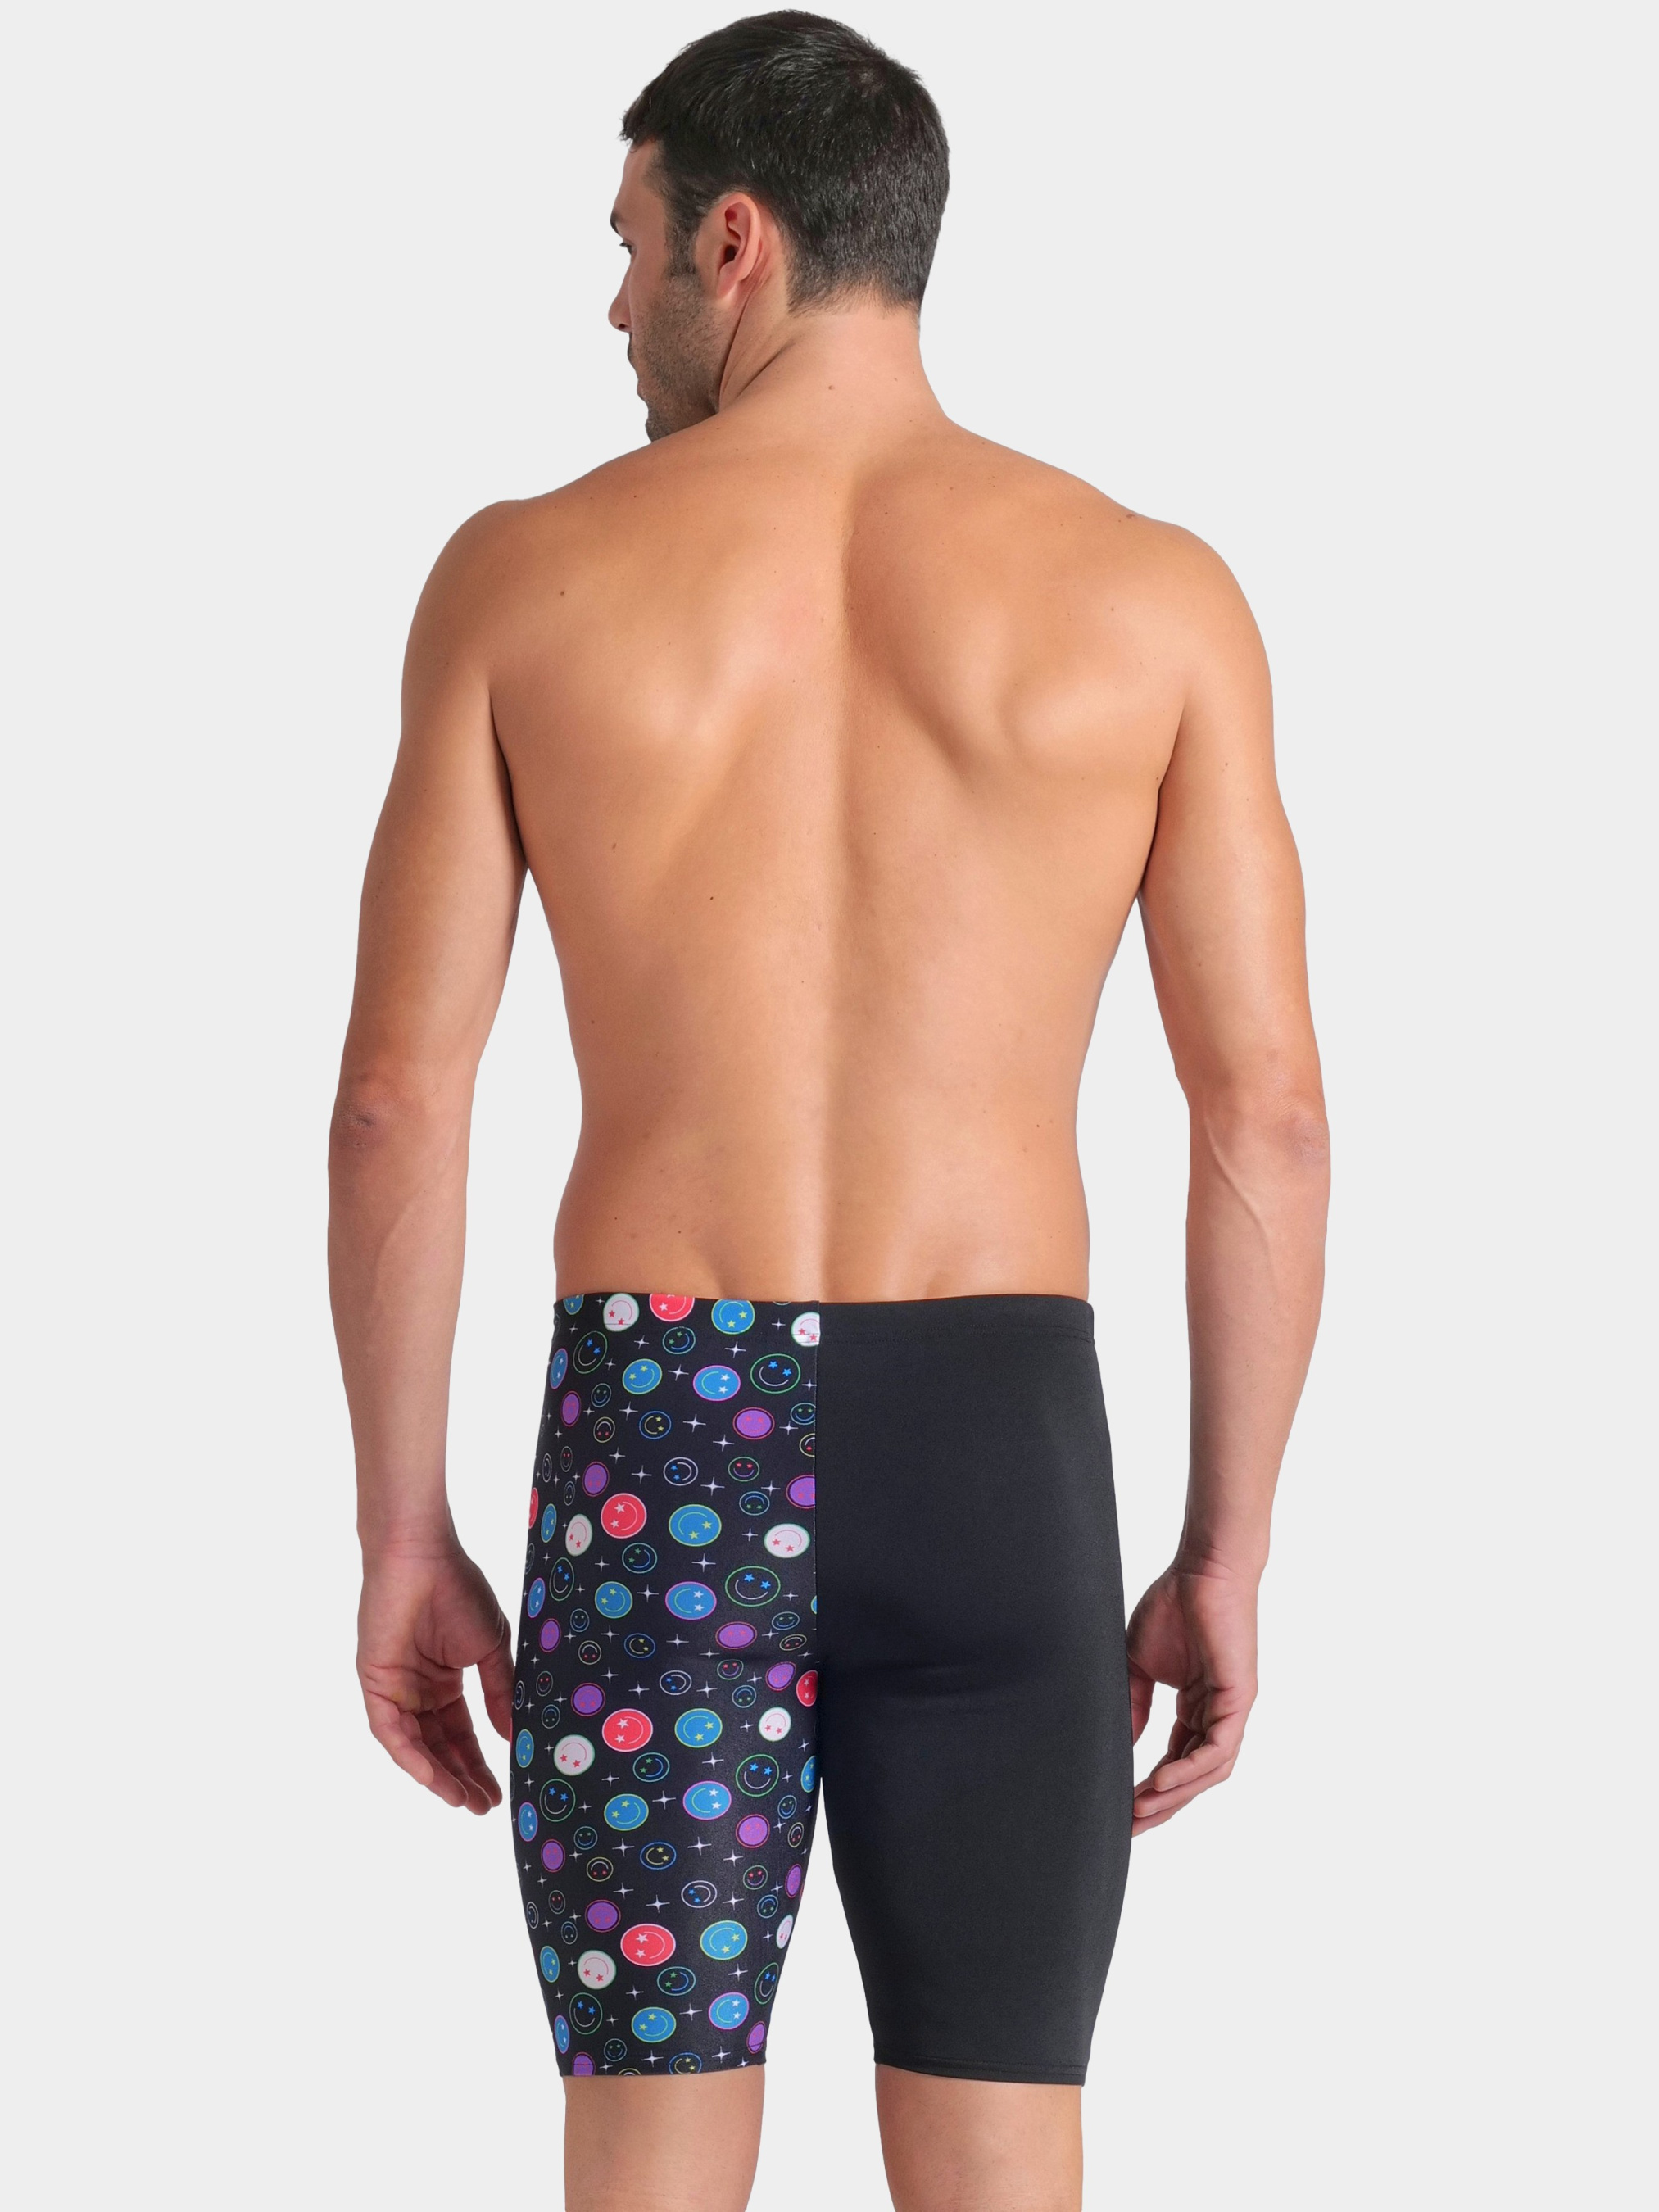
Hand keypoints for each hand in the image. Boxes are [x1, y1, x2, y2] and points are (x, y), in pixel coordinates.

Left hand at [357, 1542, 513, 1811]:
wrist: (423, 1555)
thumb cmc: (458, 1589)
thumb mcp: (490, 1648)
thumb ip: (499, 1692)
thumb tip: (512, 1737)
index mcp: (443, 1680)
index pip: (460, 1732)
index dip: (479, 1762)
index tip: (500, 1791)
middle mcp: (417, 1690)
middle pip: (438, 1746)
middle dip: (461, 1778)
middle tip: (484, 1807)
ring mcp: (395, 1688)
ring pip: (414, 1746)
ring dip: (437, 1776)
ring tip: (463, 1801)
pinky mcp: (375, 1683)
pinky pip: (390, 1730)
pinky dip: (410, 1755)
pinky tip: (433, 1776)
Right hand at [1126, 1559, 1258, 1834]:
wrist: (1201, 1569)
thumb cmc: (1174, 1605)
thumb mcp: (1138, 1663)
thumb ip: (1133, 1703)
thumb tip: (1122, 1745)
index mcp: (1195, 1705)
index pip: (1176, 1759)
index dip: (1151, 1788)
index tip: (1122, 1808)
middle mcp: (1216, 1713)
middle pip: (1192, 1775)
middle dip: (1162, 1804)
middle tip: (1129, 1826)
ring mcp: (1231, 1709)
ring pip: (1207, 1771)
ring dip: (1174, 1795)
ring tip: (1140, 1810)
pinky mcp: (1239, 1699)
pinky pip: (1217, 1749)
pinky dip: (1189, 1770)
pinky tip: (1159, 1781)